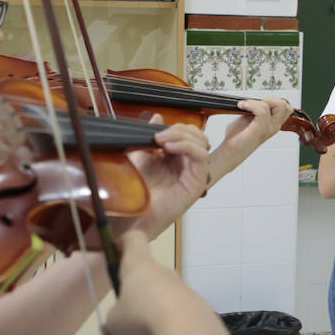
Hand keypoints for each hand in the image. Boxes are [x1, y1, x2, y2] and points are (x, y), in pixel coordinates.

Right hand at [102, 230, 190, 334]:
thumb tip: (122, 326)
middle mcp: (165, 275)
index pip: (133, 241)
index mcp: (140, 267)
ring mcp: (185, 294)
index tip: (117, 250)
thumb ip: (116, 320)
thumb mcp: (114, 322)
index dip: (124, 243)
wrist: (187, 333)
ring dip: (151, 332)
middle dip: (136, 307)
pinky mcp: (201, 315)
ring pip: (162, 311)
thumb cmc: (141, 317)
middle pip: (148, 283)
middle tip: (125, 329)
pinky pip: (178, 328)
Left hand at [124, 118, 209, 239]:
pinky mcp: (196, 183)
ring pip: (201, 143)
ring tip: (161, 141)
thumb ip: (148, 137)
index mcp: (176, 160)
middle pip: (197, 136)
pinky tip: (169, 148)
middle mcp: (187, 166)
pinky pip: (201, 157)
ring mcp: (193, 175)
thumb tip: (157, 117)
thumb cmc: (135, 194)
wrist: (132, 217)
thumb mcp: (140, 157)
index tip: (154, 130)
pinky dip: (187, 147)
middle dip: (179, 129)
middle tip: (158, 135)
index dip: (174, 128)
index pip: (187, 134)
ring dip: (182, 136)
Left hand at [219, 97, 292, 156]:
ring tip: (247, 105)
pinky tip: (241, 106)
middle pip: (285, 105)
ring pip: (278, 105)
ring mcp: (269, 128)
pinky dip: (251, 104)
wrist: (231, 151)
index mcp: (273, 123)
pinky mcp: (260, 130)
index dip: (274, 100)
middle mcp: (274, 126)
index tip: (259, 102)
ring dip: (260, 101)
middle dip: (271, 99)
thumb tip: (255, 99)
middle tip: (255, 103)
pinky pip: (262, 111)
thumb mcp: (250, 119)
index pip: (286, 108)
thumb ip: (257, 110)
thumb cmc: (238, 137)